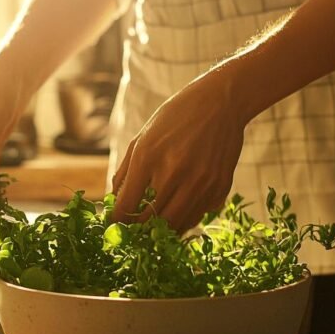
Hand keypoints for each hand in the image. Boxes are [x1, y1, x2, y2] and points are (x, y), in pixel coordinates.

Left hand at [111, 71, 244, 232]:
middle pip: (149, 222)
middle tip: (132, 230)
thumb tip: (114, 202)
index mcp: (148, 157)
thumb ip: (125, 172)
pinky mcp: (219, 188)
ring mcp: (200, 183)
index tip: (114, 224)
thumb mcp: (142, 137)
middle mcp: (174, 172)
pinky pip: (197, 217)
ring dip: (161, 230)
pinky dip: (183, 221)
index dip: (116, 221)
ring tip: (153, 226)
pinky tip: (176, 212)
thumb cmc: (175, 117)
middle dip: (136, 230)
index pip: (126, 205)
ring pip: (175, 225)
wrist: (220, 102)